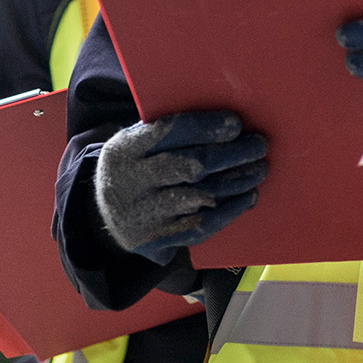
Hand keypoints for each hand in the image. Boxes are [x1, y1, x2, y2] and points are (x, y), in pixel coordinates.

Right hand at [95, 111, 268, 262]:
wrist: (103, 215)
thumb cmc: (134, 168)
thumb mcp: (134, 145)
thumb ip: (167, 134)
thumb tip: (225, 123)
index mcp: (126, 149)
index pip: (169, 132)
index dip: (205, 127)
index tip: (236, 123)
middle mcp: (132, 182)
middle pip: (190, 166)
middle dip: (231, 155)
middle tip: (258, 145)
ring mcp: (145, 215)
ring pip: (200, 197)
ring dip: (236, 182)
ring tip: (258, 170)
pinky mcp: (158, 240)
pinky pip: (201, 225)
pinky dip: (229, 211)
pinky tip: (248, 197)